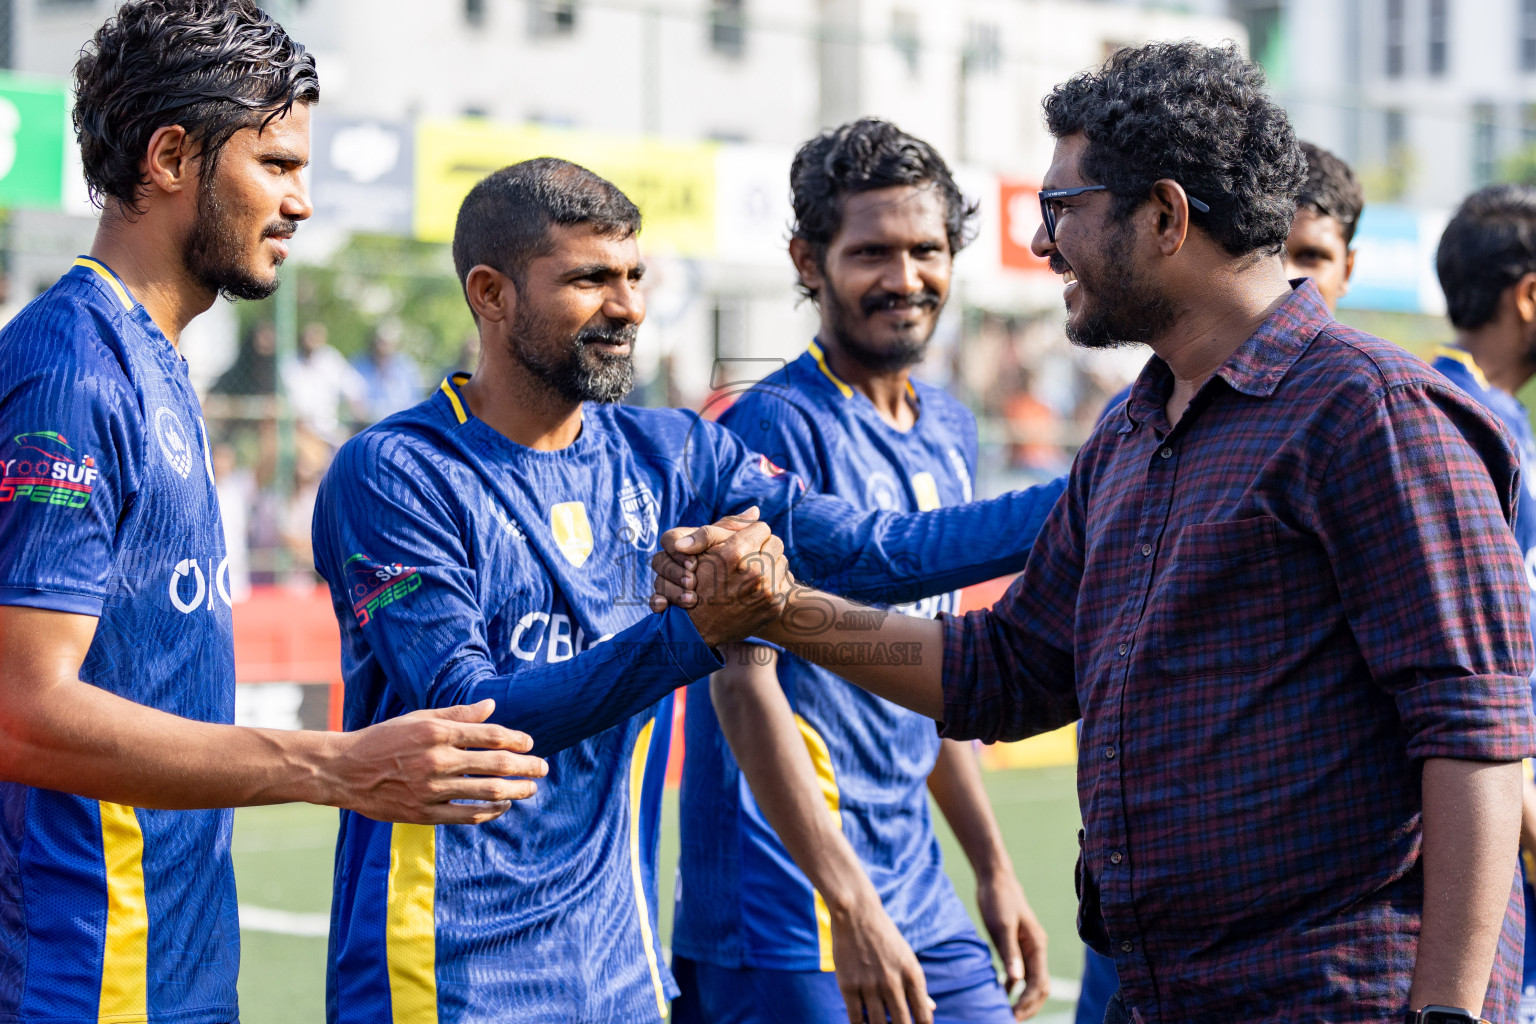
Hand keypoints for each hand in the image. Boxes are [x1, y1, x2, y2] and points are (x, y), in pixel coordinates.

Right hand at [325, 699, 546, 824]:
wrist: (345, 771)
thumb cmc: (383, 739)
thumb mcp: (418, 719)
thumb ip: (457, 715)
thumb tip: (492, 706)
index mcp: (436, 733)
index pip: (490, 736)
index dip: (516, 740)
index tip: (530, 744)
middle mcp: (437, 761)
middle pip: (495, 765)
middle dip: (525, 767)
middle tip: (543, 768)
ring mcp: (431, 790)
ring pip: (485, 793)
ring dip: (515, 791)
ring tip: (530, 789)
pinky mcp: (423, 814)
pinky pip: (466, 815)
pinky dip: (489, 812)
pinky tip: (501, 805)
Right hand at [647, 508, 792, 645]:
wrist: (696, 628)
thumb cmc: (696, 581)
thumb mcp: (704, 550)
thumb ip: (729, 526)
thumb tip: (757, 509)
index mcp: (736, 553)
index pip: (762, 527)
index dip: (751, 533)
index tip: (742, 542)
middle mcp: (755, 572)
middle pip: (776, 542)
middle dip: (763, 546)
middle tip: (748, 556)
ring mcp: (767, 591)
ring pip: (782, 561)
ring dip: (770, 563)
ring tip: (751, 572)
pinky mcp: (775, 606)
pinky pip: (784, 581)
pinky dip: (773, 582)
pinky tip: (756, 587)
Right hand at [830, 892, 934, 1023]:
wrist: (856, 914)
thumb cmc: (885, 938)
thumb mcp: (907, 958)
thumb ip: (917, 985)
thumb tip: (930, 1009)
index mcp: (912, 974)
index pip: (923, 1017)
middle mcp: (893, 982)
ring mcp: (869, 985)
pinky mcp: (848, 986)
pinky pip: (856, 1019)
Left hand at [976, 872, 1049, 1019]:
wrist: (995, 878)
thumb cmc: (998, 898)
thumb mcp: (1001, 925)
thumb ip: (1009, 952)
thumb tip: (1015, 980)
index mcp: (1037, 946)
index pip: (1038, 984)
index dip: (1027, 1004)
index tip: (1012, 1017)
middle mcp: (1037, 950)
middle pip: (1040, 988)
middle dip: (1028, 1007)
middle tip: (1010, 1020)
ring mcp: (1028, 949)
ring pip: (1031, 983)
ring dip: (1022, 1000)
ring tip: (1006, 1014)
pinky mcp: (1017, 946)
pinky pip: (1021, 974)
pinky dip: (1014, 987)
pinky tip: (1001, 994)